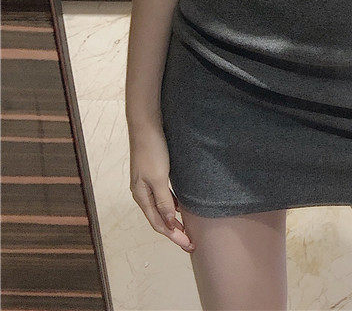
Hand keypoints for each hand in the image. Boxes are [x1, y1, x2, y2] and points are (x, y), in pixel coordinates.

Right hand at [129, 125, 194, 252]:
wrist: (147, 127)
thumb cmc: (152, 151)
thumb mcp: (158, 178)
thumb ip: (163, 201)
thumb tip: (170, 224)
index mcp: (141, 197)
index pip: (158, 224)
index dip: (173, 236)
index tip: (188, 244)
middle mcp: (142, 193)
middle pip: (159, 219)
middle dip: (174, 233)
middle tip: (190, 243)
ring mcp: (147, 184)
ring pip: (161, 209)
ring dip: (174, 221)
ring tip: (187, 230)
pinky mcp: (154, 174)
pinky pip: (163, 197)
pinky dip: (173, 206)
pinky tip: (181, 208)